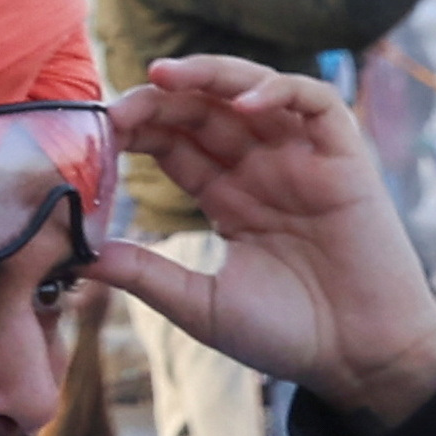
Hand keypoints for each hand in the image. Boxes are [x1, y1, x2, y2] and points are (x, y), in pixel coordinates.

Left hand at [92, 58, 435, 423]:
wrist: (358, 359)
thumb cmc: (285, 333)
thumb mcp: (198, 303)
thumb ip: (144, 273)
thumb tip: (77, 255)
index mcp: (227, 197)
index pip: (173, 144)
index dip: (136, 130)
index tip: (95, 135)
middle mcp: (262, 170)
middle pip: (204, 111)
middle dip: (159, 100)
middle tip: (119, 108)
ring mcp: (304, 161)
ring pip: (256, 91)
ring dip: (211, 76)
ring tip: (164, 76)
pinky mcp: (346, 161)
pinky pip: (318, 104)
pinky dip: (282, 90)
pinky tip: (244, 103)